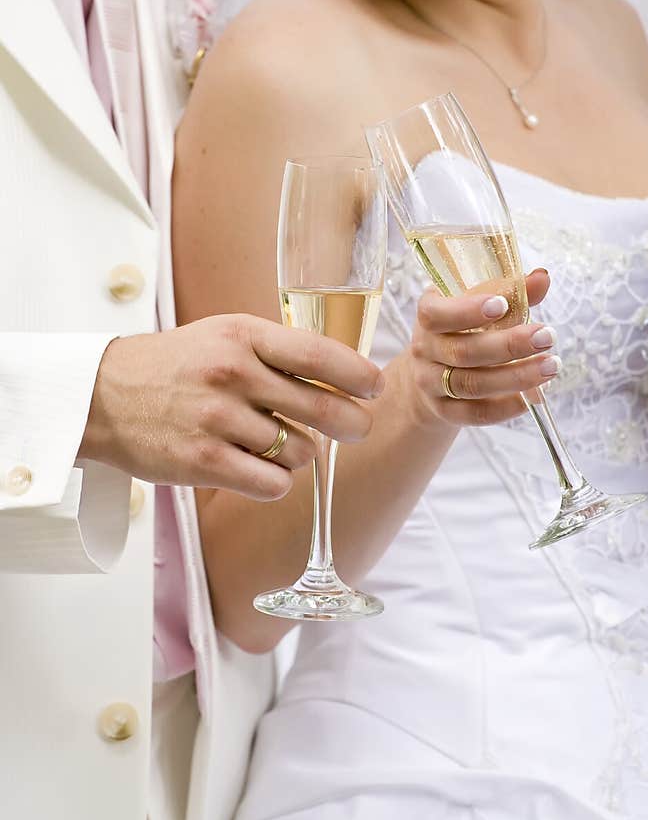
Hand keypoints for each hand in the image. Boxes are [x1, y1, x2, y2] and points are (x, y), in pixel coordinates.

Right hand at [79, 314, 383, 500]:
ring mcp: (217, 419)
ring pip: (300, 451)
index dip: (357, 375)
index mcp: (241, 336)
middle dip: (350, 424)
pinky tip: (259, 469)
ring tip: (272, 444)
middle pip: (322, 408)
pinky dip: (275, 482)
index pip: (317, 354)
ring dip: (298, 454)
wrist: (101, 397)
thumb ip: (277, 352)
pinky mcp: (203, 462)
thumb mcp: (223, 338)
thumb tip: (345, 378)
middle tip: (356, 428)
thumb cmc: (174, 367)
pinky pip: (273, 483)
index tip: (375, 387)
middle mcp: (231, 374)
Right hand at [407, 269, 558, 426]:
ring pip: (472, 385)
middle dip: (510, 346)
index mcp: (429, 315)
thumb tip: (541, 278)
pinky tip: (533, 397)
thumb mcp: (480, 304)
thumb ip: (509, 291)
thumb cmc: (464, 329)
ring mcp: (431, 383)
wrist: (434, 372)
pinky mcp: (445, 411)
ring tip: (550, 367)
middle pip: (464, 352)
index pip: (438, 314)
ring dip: (516, 377)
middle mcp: (425, 349)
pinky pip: (476, 413)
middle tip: (548, 337)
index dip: (468, 311)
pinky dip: (507, 407)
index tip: (503, 305)